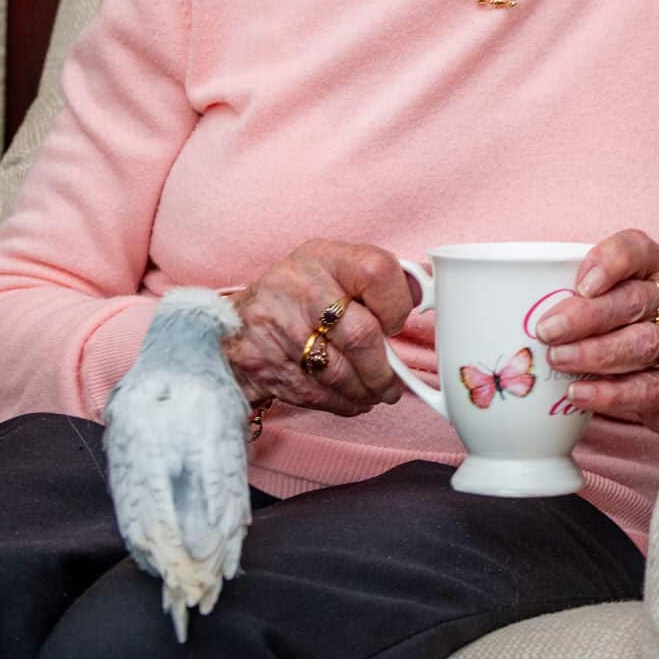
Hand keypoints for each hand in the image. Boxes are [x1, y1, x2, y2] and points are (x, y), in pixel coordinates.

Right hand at [224, 240, 420, 418]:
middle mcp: (297, 286)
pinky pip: (315, 394)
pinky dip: (340, 402)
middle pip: (361, 335)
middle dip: (383, 369)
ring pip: (338, 372)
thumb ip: (379, 280)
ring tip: (374, 393)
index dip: (397, 305)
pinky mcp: (262, 364)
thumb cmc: (298, 297)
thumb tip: (426, 291)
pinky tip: (349, 399)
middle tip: (392, 383)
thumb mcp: (334, 271)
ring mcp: (275, 326)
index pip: (377, 270)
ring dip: (364, 391)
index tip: (396, 323)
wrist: (232, 327)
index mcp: (322, 256)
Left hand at [529, 229, 658, 436]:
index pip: (637, 250)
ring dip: (596, 353)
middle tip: (549, 330)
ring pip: (643, 343)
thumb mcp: (610, 300)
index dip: (609, 263)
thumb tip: (501, 314)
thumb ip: (573, 297)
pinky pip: (649, 388)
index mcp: (657, 265)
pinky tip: (578, 394)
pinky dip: (610, 393)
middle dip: (588, 316)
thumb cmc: (630, 330)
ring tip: (559, 360)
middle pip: (636, 300)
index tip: (581, 284)